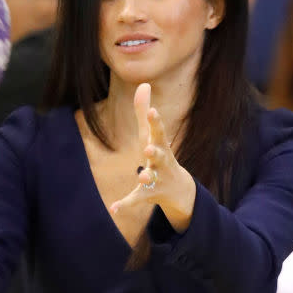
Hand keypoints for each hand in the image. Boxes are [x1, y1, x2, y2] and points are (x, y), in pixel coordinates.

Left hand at [110, 83, 195, 230]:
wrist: (179, 190)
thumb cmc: (161, 156)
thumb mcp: (152, 136)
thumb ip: (144, 113)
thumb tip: (143, 84)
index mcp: (161, 146)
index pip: (159, 132)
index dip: (156, 122)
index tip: (153, 111)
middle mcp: (161, 162)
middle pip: (159, 155)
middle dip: (155, 152)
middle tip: (149, 148)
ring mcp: (157, 179)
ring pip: (151, 178)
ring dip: (146, 176)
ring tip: (141, 175)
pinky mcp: (148, 194)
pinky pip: (136, 199)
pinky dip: (125, 204)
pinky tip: (114, 208)